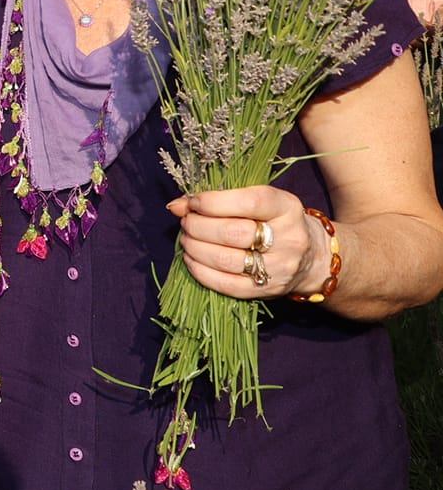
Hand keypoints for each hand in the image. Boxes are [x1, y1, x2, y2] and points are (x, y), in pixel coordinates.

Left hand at [168, 185, 320, 297]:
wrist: (313, 257)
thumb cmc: (275, 221)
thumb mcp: (258, 201)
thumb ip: (219, 199)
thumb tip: (177, 206)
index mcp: (286, 208)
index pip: (249, 202)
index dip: (213, 202)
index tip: (193, 203)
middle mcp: (289, 238)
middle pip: (233, 233)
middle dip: (198, 226)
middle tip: (186, 222)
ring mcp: (280, 268)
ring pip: (226, 259)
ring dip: (195, 248)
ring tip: (187, 239)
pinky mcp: (267, 290)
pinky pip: (226, 284)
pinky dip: (200, 271)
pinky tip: (192, 259)